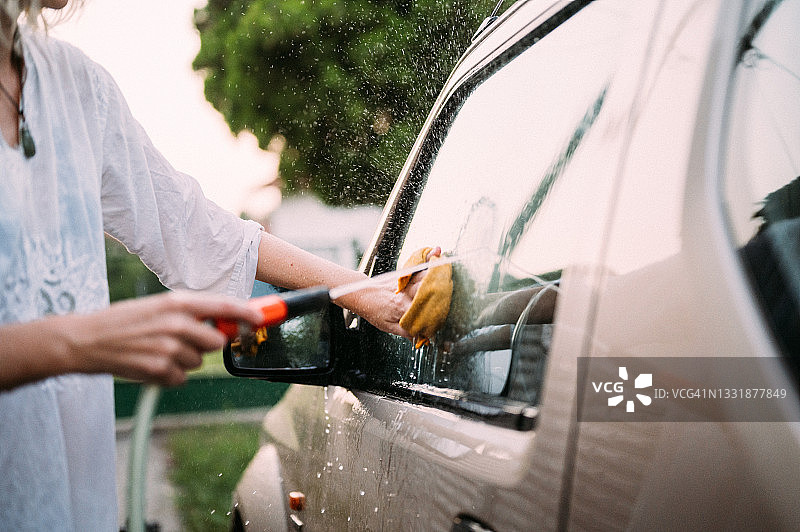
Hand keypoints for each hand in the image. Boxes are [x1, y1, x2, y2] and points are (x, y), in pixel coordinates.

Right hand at [60, 291, 262, 385]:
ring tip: (155, 351)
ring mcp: (169, 347)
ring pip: (197, 362)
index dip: (246, 314)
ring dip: (182, 361)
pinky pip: (180, 378)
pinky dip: (168, 375)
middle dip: (204, 345)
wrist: (84, 340)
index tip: (261, 319)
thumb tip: (222, 325)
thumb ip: (189, 314)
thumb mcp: (157, 307)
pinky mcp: (159, 369)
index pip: (223, 306)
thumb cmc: (123, 322)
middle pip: (215, 342)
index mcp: (177, 303)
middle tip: (180, 341)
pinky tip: (148, 364)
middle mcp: (177, 323)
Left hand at [335, 247, 441, 337]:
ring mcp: (405, 281)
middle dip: (443, 292)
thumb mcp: (388, 327)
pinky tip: (436, 251)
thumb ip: (406, 332)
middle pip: (429, 290)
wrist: (360, 294)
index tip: (444, 320)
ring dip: (438, 273)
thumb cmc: (373, 310)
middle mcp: (405, 293)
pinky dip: (427, 258)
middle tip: (453, 292)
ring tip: (449, 272)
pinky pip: (418, 266)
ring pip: (426, 276)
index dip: (437, 316)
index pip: (425, 312)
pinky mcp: (403, 274)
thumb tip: (421, 338)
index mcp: (402, 307)